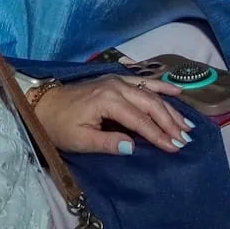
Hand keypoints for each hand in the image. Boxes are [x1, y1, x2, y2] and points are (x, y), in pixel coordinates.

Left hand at [32, 75, 195, 155]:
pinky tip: (177, 92)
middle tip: (185, 139)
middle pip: (150, 105)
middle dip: (170, 123)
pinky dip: (161, 87)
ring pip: (151, 94)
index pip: (140, 121)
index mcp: (108, 101)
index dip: (159, 135)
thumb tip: (133, 147)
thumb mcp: (80, 140)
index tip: (174, 148)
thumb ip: (108, 143)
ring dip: (170, 109)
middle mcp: (117, 86)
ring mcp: (117, 80)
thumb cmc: (59, 126)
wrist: (43, 104)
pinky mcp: (116, 80)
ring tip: (186, 124)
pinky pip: (144, 82)